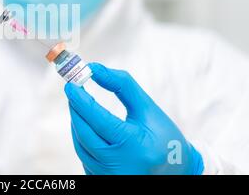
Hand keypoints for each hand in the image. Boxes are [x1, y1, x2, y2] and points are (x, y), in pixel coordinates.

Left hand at [65, 62, 203, 174]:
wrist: (177, 172)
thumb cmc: (164, 138)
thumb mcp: (148, 109)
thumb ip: (122, 86)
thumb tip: (95, 69)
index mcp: (134, 146)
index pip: (100, 121)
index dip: (83, 101)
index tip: (71, 84)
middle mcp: (119, 166)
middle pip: (84, 133)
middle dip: (76, 109)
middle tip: (72, 90)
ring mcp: (108, 177)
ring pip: (80, 146)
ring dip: (77, 123)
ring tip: (79, 104)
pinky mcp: (101, 181)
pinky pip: (84, 156)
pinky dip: (82, 138)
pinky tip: (86, 126)